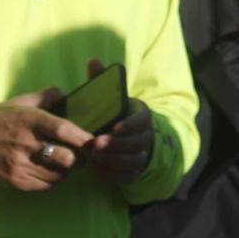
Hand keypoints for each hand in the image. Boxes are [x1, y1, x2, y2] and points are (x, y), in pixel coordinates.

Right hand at [0, 87, 95, 191]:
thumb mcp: (19, 103)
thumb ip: (45, 97)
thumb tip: (65, 94)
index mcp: (29, 120)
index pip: (63, 129)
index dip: (83, 137)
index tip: (92, 141)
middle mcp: (25, 143)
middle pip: (67, 158)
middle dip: (79, 158)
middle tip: (80, 155)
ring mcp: (20, 165)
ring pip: (59, 174)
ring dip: (66, 170)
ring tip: (63, 163)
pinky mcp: (16, 181)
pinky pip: (46, 185)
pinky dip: (54, 180)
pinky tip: (50, 171)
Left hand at [81, 58, 152, 185]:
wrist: (131, 137)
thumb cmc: (116, 114)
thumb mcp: (112, 97)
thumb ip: (102, 81)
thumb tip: (92, 60)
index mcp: (142, 116)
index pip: (139, 122)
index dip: (128, 126)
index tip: (113, 128)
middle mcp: (146, 137)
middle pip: (136, 144)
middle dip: (115, 145)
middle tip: (95, 145)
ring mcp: (142, 155)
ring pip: (132, 161)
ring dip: (113, 160)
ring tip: (94, 157)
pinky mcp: (135, 171)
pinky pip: (127, 176)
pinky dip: (113, 175)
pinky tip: (98, 170)